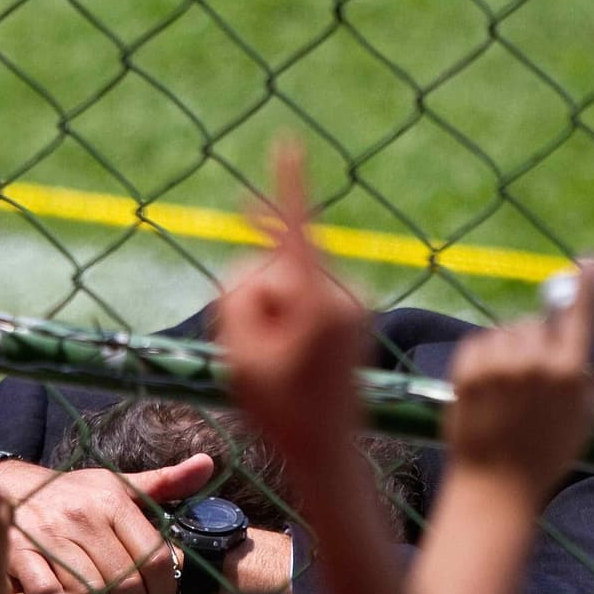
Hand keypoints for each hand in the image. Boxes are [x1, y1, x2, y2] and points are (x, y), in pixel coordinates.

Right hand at [0, 453, 214, 593]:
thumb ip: (163, 482)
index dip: (164, 593)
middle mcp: (84, 515)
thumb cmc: (66, 493)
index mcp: (113, 500)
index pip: (155, 557)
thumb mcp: (114, 483)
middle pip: (126, 583)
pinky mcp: (17, 553)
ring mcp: (49, 534)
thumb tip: (208, 465)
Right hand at [216, 141, 368, 459]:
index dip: (286, 186)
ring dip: (271, 311)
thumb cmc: (280, 408)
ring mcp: (353, 303)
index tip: (289, 143)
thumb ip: (237, 294)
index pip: (296, 232)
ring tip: (278, 361)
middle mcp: (342, 294)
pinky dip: (288, 314)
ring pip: (288, 282)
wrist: (326, 449)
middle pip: (276, 266)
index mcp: (315, 302)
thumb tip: (253, 271)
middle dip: (256, 296)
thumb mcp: (238, 352)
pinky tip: (287, 352)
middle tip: (257, 352)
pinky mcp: (355, 312)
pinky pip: (304, 295)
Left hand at [443, 268, 593, 505]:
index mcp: (569, 373)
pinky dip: (486, 355)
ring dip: (512, 348)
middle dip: (541, 341)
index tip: (589, 260)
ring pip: (508, 332)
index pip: (581, 314)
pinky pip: (481, 342)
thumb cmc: (548, 455)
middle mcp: (533, 363)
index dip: (588, 285)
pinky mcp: (466, 369)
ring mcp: (496, 365)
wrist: (495, 486)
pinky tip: (491, 385)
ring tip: (512, 387)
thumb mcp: (588, 418)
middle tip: (536, 377)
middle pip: (540, 325)